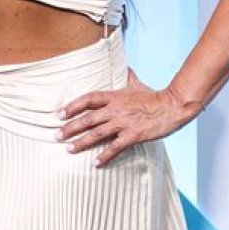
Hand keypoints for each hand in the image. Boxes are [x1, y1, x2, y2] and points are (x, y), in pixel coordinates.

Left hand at [55, 69, 197, 166]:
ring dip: (81, 142)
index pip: (88, 99)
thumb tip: (124, 66)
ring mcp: (124, 123)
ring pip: (97, 133)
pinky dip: (104, 156)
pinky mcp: (133, 135)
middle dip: (70, 128)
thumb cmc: (154, 96)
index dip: (72, 106)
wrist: (173, 106)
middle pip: (87, 118)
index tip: (59, 114)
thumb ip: (127, 76)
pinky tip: (94, 163)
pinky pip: (115, 147)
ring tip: (68, 149)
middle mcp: (115, 109)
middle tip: (56, 136)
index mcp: (115, 96)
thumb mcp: (137, 84)